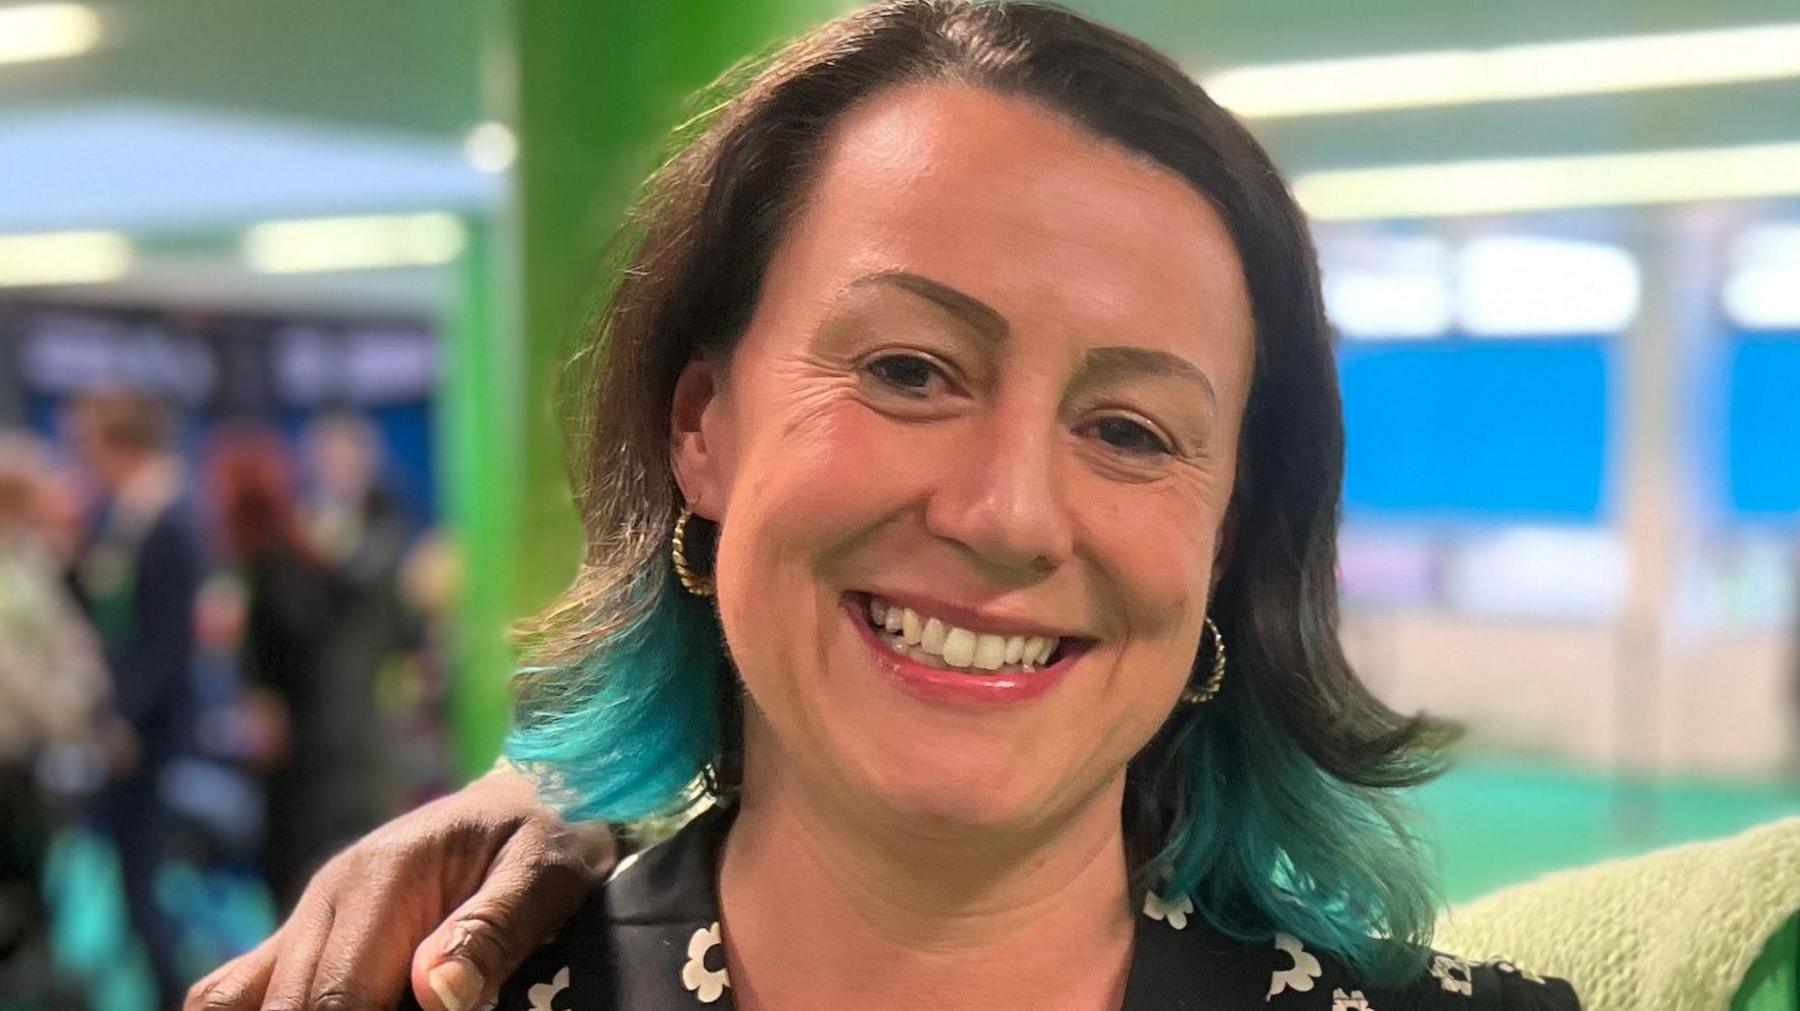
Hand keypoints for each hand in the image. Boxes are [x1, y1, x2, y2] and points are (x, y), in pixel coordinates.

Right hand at [185, 766, 614, 1010]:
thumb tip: (435, 992)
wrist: (536, 790)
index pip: (337, 994)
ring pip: (242, 995)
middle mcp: (330, 893)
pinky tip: (315, 1010)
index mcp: (383, 878)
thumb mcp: (544, 875)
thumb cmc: (548, 832)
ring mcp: (313, 911)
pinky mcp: (313, 929)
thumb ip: (491, 931)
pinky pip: (247, 983)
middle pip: (290, 1002)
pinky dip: (270, 1008)